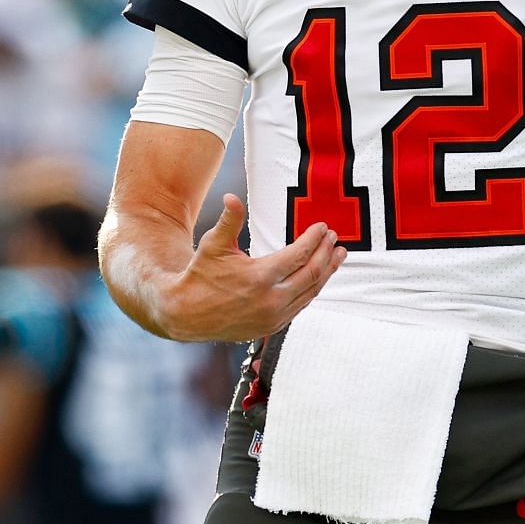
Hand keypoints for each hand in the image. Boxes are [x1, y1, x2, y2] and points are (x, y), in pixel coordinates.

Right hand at [157, 195, 346, 341]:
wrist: (186, 313)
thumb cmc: (200, 275)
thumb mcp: (213, 245)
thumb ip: (230, 221)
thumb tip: (232, 197)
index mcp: (260, 277)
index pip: (299, 254)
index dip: (314, 239)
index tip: (323, 227)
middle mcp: (271, 299)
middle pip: (311, 273)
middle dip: (326, 254)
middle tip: (336, 240)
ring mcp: (273, 316)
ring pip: (310, 292)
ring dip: (326, 272)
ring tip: (337, 257)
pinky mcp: (272, 327)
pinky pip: (300, 306)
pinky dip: (312, 290)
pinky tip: (318, 277)